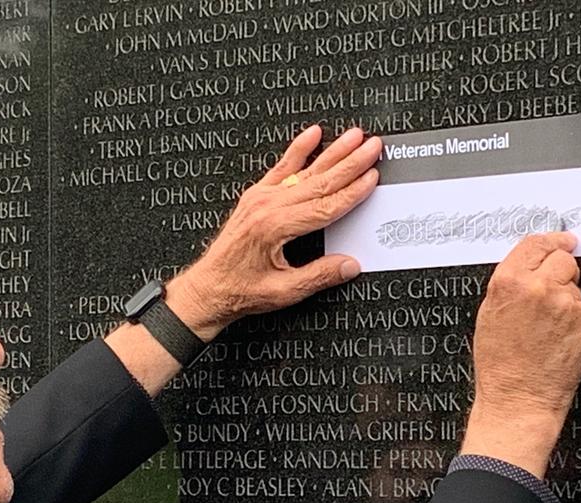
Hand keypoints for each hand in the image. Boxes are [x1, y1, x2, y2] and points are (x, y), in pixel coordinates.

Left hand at [167, 126, 382, 339]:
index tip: (372, 177)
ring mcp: (260, 198)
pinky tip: (312, 134)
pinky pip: (282, 167)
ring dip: (332, 151)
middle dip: (350, 162)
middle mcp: (268, 207)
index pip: (326, 206)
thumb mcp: (284, 291)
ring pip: (305, 170)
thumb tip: (349, 265)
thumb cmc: (239, 291)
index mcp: (276, 227)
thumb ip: (319, 276)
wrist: (208, 289)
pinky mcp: (255, 197)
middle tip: (372, 147)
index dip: (353, 191)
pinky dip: (298, 149)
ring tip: (354, 136)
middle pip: (320, 181)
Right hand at [461, 234, 580, 477]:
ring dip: (568, 298)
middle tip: (553, 289)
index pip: (536, 243)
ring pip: (575, 286)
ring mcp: (566, 305)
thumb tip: (532, 262)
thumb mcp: (490, 312)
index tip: (562, 240)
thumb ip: (512, 282)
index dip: (552, 240)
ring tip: (549, 325)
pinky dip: (577, 320)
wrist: (518, 398)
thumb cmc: (500, 363)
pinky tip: (560, 338)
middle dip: (561, 270)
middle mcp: (538, 287)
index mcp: (509, 281)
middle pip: (563, 259)